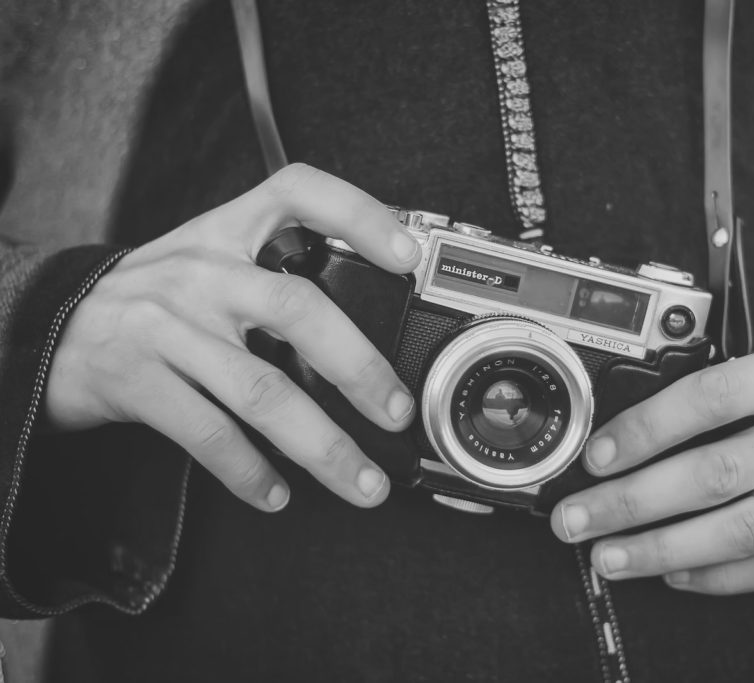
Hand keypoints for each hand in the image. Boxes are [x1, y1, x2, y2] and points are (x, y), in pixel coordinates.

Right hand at [46, 163, 420, 511]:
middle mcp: (202, 272)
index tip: (409, 255)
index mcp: (227, 232)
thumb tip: (367, 342)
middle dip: (360, 368)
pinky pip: (207, 433)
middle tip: (397, 412)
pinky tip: (277, 493)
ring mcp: (167, 326)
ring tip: (361, 481)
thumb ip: (275, 278)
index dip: (359, 215)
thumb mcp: (210, 261)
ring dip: (321, 446)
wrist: (55, 326)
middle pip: (298, 310)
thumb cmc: (158, 300)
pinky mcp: (135, 379)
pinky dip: (249, 471)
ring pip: (261, 389)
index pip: (299, 194)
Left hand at [550, 337, 753, 592]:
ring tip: (609, 556)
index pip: (711, 399)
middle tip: (578, 518)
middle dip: (633, 502)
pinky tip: (672, 572)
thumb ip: (723, 388)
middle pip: (715, 473)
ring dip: (663, 549)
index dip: (646, 429)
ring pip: (741, 529)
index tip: (598, 456)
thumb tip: (633, 432)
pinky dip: (717, 576)